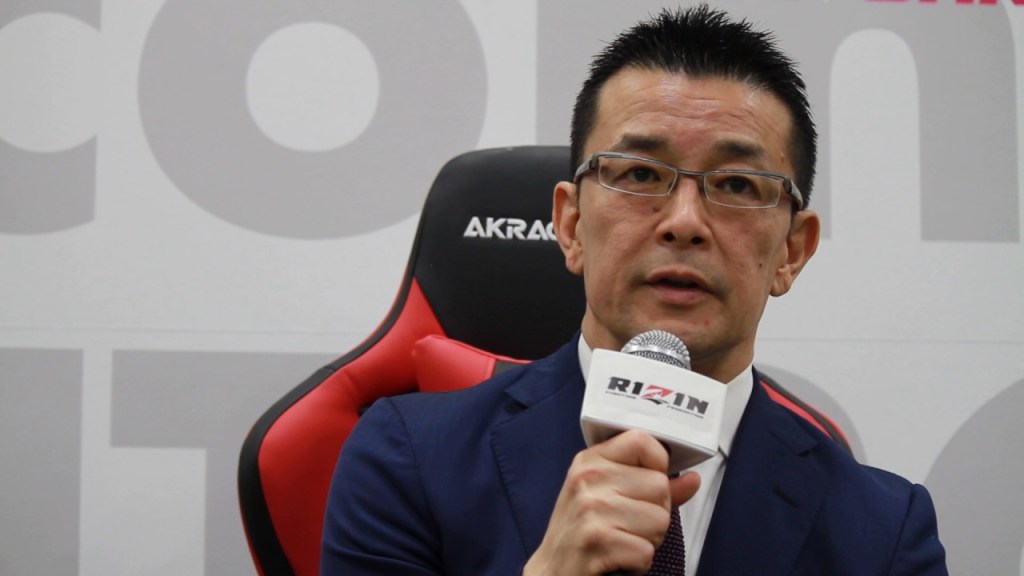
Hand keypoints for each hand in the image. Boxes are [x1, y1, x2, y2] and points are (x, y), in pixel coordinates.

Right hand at [523, 430, 700, 574]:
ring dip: (648, 540)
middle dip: (654, 512)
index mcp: (590, 460)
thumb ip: (651, 485)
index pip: (643, 442)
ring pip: (660, 520)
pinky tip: (618, 558)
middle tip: (627, 524)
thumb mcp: (607, 496)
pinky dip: (638, 563)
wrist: (551, 571)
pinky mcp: (597, 541)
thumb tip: (693, 479)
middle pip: (660, 486)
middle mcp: (589, 478)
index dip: (657, 466)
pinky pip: (646, 551)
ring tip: (622, 540)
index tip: (644, 485)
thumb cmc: (581, 532)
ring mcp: (591, 509)